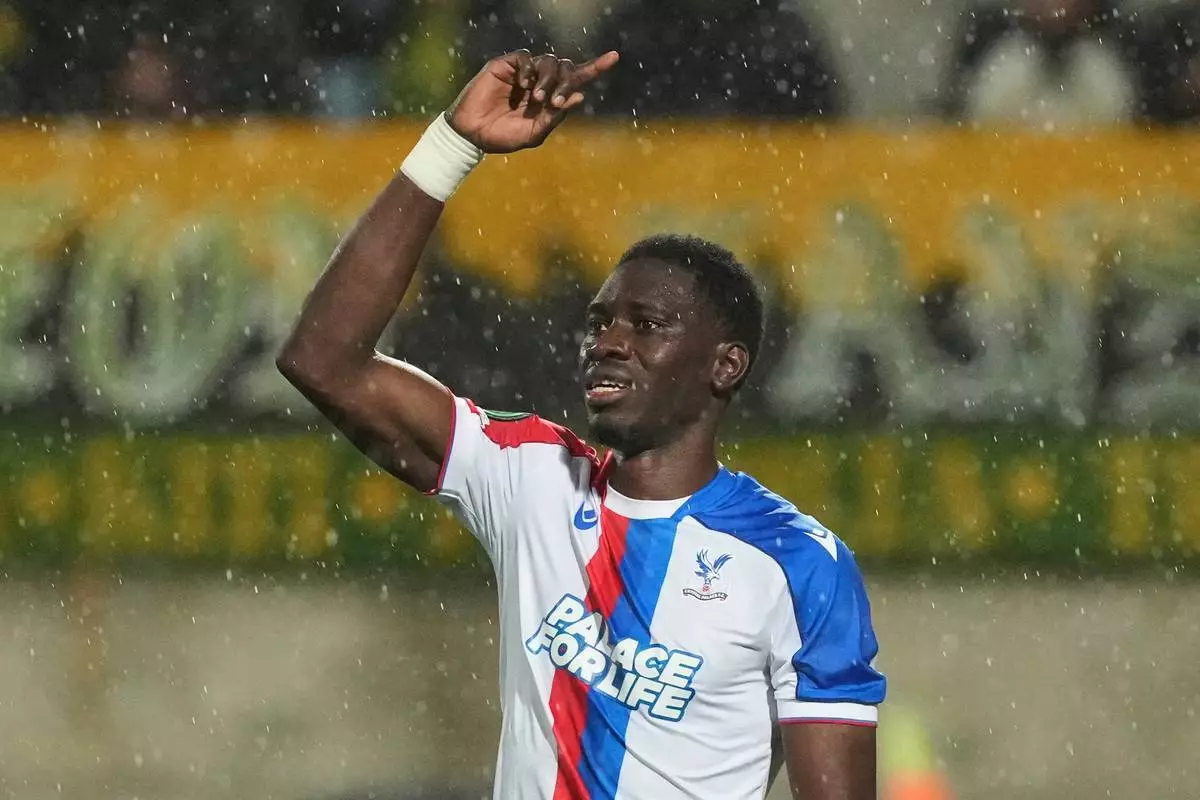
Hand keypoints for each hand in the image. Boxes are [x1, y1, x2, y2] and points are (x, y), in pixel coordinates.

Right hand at [446, 50, 618, 153]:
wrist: (472, 135)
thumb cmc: (502, 137)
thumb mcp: (533, 134)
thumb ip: (555, 117)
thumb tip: (578, 96)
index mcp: (549, 98)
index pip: (575, 78)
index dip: (594, 68)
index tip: (614, 57)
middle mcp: (539, 82)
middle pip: (564, 67)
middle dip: (565, 82)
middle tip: (554, 102)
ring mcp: (522, 72)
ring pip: (548, 61)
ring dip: (548, 79)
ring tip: (536, 99)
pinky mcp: (505, 65)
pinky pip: (525, 58)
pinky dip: (529, 70)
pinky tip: (524, 85)